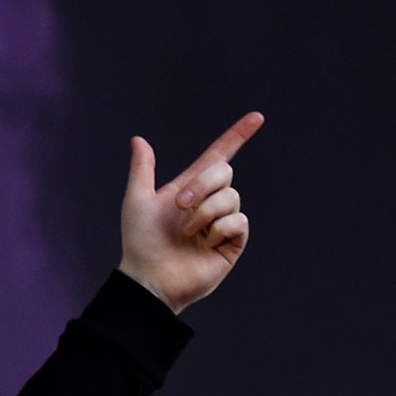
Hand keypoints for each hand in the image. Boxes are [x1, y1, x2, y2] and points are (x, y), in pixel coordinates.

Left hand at [117, 113, 263, 313]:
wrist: (148, 278)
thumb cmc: (140, 242)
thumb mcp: (138, 200)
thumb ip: (142, 169)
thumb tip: (138, 139)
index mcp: (191, 189)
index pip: (219, 156)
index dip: (237, 136)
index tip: (257, 117)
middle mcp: (209, 203)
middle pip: (224, 172)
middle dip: (203, 183)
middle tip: (180, 204)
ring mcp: (222, 224)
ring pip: (231, 198)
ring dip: (205, 212)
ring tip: (188, 233)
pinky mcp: (232, 244)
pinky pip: (239, 221)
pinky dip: (219, 228)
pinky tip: (205, 243)